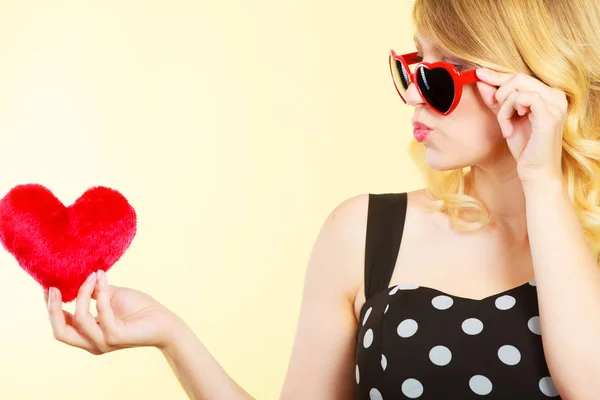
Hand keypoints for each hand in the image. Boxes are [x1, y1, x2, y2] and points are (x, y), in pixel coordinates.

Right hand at [45, 270, 180, 354]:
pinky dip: (100, 292)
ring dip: (82, 293)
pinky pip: (100, 311)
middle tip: (53, 287)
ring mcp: (103, 342)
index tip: (48, 287)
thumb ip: (93, 292)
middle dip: (53, 308)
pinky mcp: (115, 336)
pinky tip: (102, 278)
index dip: (51, 307)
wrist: (165, 321)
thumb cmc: (140, 309)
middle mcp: (93, 343)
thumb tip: (77, 277)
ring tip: (92, 275)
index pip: (61, 326)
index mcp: (89, 335)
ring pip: (79, 319)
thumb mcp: (111, 297)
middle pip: (60, 331)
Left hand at [475, 69, 567, 189]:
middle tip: (499, 115)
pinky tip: (509, 130)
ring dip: (503, 107)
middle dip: (499, 94)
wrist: (535, 172)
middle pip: (518, 77)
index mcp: (549, 95)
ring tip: (505, 126)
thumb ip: (496, 100)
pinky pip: (521, 98)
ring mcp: (556, 103)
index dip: (497, 75)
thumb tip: (481, 80)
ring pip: (517, 87)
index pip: (520, 77)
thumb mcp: (506, 118)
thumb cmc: (524, 148)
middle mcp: (556, 96)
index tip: (478, 73)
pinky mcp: (550, 113)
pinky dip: (508, 112)